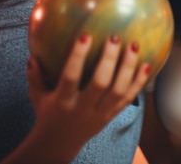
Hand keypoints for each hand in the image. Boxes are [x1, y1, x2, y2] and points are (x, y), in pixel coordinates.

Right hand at [25, 34, 150, 160]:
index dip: (78, 57)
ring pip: (119, 90)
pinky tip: (147, 65)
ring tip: (134, 46)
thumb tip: (33, 55)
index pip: (71, 77)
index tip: (85, 36)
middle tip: (115, 37)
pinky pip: (129, 98)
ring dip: (128, 67)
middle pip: (101, 83)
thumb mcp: (37, 97)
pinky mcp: (113, 115)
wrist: (59, 144)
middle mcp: (84, 108)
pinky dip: (139, 82)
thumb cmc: (49, 113)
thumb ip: (35, 76)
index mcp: (63, 101)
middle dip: (109, 60)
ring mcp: (101, 112)